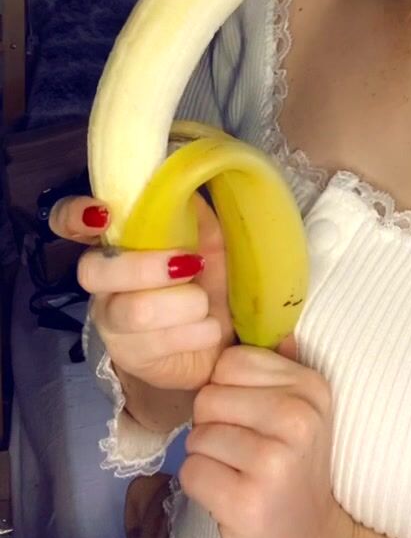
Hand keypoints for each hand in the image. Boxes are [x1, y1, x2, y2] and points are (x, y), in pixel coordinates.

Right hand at [49, 192, 235, 391]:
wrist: (216, 344)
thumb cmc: (206, 282)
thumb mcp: (208, 241)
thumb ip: (194, 213)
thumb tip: (189, 180)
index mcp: (116, 243)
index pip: (68, 222)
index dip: (73, 215)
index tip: (103, 214)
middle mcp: (103, 282)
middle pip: (93, 271)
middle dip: (145, 267)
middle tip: (189, 264)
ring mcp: (112, 322)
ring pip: (133, 311)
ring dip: (183, 304)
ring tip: (205, 305)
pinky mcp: (129, 357)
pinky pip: (158, 344)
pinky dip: (197, 332)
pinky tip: (209, 329)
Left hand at [179, 341, 355, 537]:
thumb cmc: (295, 480)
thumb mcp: (304, 418)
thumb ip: (285, 372)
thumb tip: (279, 330)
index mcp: (312, 388)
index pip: (230, 361)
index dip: (226, 392)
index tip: (252, 422)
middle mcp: (299, 419)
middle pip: (209, 396)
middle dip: (213, 427)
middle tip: (244, 456)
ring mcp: (275, 463)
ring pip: (197, 435)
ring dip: (207, 460)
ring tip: (239, 478)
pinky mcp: (248, 503)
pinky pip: (191, 472)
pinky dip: (201, 488)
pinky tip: (229, 501)